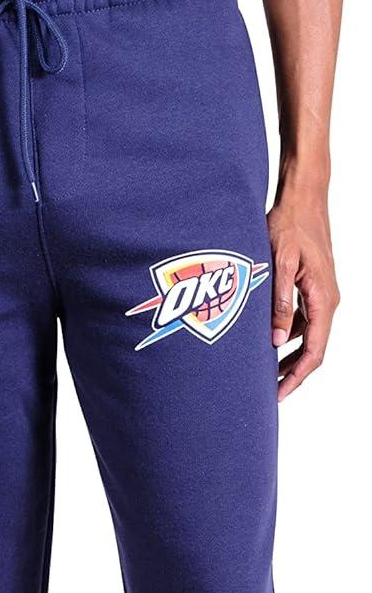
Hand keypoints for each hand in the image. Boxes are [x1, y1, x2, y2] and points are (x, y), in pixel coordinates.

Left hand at [268, 189, 339, 401]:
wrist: (303, 197)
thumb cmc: (290, 223)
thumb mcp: (280, 262)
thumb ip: (279, 302)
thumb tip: (275, 340)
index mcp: (323, 299)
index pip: (314, 350)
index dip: (296, 376)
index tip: (279, 394)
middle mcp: (328, 301)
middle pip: (313, 349)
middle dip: (292, 373)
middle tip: (269, 393)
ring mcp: (321, 295)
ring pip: (307, 337)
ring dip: (288, 356)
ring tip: (265, 374)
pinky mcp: (312, 288)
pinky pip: (302, 321)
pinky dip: (286, 336)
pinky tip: (267, 342)